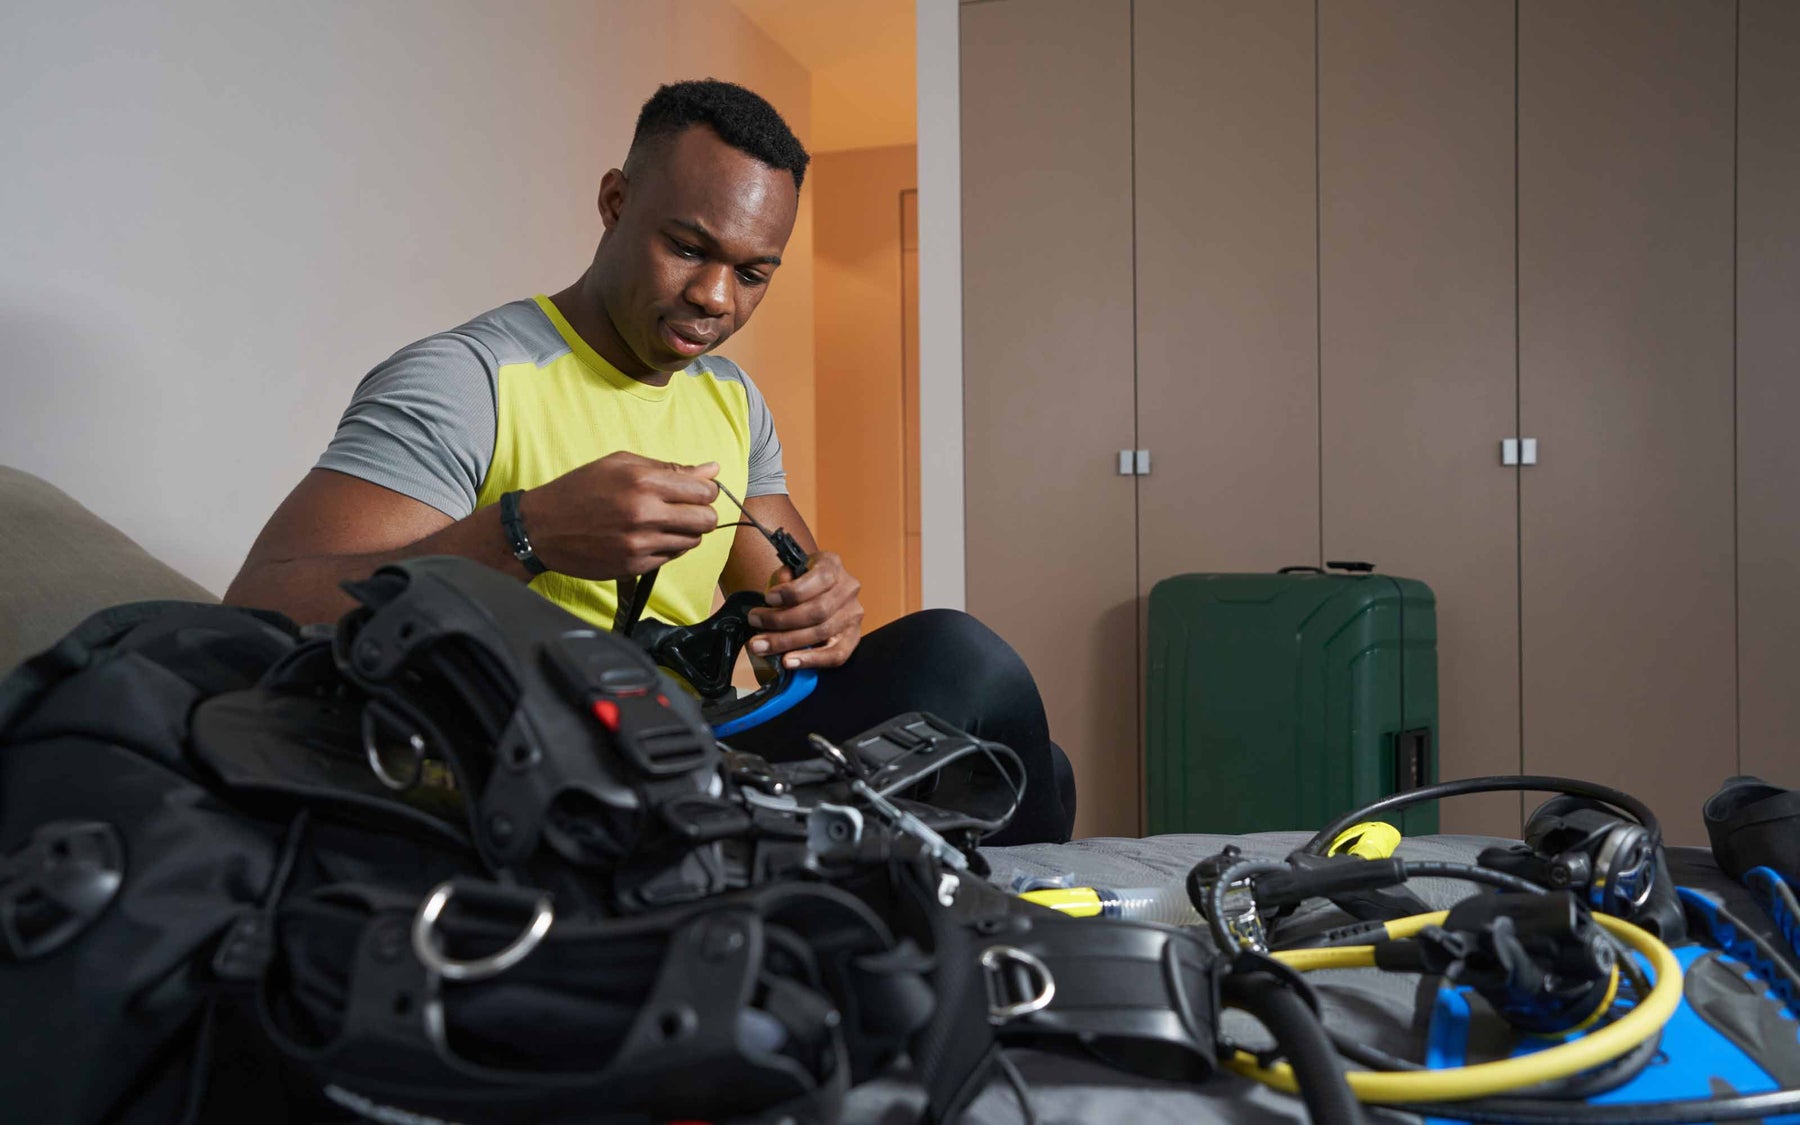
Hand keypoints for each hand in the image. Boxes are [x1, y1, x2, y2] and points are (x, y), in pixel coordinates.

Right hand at [520, 452, 718, 577]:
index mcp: (643, 481)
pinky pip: (670, 557)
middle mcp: (645, 513)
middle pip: (707, 520)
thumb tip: (712, 468)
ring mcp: (640, 543)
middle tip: (685, 510)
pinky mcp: (634, 565)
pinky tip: (645, 537)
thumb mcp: (620, 464)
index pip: (704, 492)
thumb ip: (669, 468)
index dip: (706, 491)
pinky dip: (665, 547)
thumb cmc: (580, 489)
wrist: (541, 528)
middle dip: (702, 514)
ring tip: (661, 522)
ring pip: (692, 541)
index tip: (696, 492)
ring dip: (684, 532)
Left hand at [745, 551, 864, 669]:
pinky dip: (810, 660)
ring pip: (822, 632)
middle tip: (755, 625)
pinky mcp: (852, 638)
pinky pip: (835, 654)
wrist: (813, 595)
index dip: (792, 592)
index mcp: (832, 565)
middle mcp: (848, 588)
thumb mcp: (788, 572)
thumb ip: (783, 577)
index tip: (767, 599)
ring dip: (787, 642)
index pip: (819, 578)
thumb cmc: (797, 583)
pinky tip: (788, 662)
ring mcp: (853, 614)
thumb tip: (778, 591)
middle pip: (818, 610)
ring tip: (761, 646)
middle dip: (781, 620)